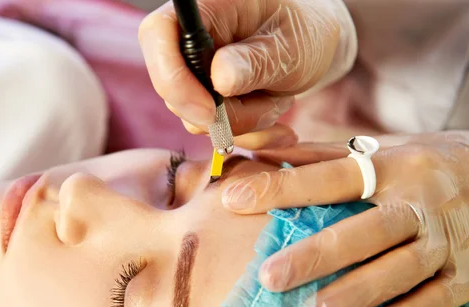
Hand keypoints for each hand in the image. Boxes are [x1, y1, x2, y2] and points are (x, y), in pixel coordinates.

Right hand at [139, 0, 351, 149]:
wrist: (313, 47)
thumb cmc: (304, 32)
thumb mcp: (291, 45)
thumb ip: (256, 61)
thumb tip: (219, 79)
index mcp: (205, 8)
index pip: (157, 35)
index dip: (173, 79)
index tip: (210, 113)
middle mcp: (189, 39)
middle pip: (174, 89)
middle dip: (225, 112)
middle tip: (273, 102)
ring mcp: (193, 71)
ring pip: (197, 118)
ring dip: (244, 121)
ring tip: (280, 97)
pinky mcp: (203, 97)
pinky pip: (213, 130)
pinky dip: (248, 131)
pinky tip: (275, 112)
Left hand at [222, 132, 468, 306]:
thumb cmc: (426, 163)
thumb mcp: (384, 149)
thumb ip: (323, 156)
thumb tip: (262, 154)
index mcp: (394, 166)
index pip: (330, 177)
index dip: (281, 188)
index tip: (234, 198)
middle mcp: (421, 201)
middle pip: (365, 231)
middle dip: (316, 256)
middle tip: (269, 277)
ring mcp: (448, 239)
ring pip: (400, 270)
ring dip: (355, 294)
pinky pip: (437, 299)